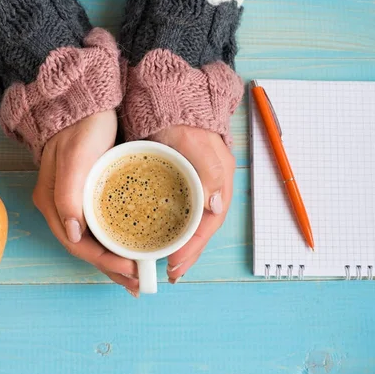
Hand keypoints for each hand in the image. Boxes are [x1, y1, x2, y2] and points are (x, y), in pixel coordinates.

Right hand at [33, 110, 139, 295]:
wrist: (84, 102)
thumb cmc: (81, 128)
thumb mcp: (75, 159)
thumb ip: (68, 196)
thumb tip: (73, 234)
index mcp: (53, 203)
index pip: (77, 245)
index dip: (104, 261)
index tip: (132, 269)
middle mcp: (60, 208)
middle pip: (86, 249)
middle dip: (112, 269)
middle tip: (139, 283)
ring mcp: (72, 202)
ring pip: (93, 241)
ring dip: (114, 259)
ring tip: (138, 274)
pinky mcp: (86, 194)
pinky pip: (99, 227)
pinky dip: (114, 242)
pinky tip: (129, 247)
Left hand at [149, 126, 235, 283]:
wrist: (165, 99)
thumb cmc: (180, 119)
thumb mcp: (195, 143)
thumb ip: (210, 170)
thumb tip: (216, 205)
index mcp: (217, 182)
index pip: (208, 224)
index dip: (192, 247)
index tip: (174, 264)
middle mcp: (207, 188)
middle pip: (199, 229)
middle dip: (186, 254)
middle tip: (169, 274)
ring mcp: (192, 187)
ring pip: (188, 224)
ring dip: (179, 246)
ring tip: (164, 265)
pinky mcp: (176, 183)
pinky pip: (175, 212)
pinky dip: (169, 230)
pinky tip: (157, 238)